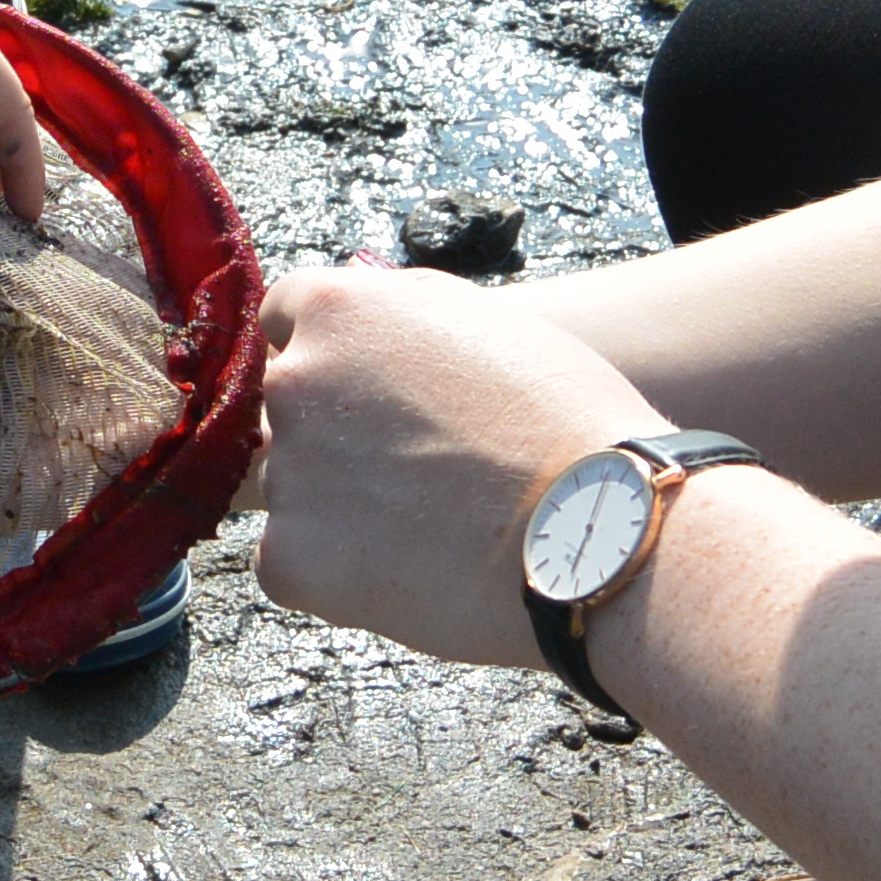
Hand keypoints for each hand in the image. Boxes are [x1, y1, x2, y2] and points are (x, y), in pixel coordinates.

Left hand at [252, 265, 662, 670]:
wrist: (600, 530)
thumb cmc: (565, 418)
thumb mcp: (480, 319)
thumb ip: (397, 310)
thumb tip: (358, 311)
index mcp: (336, 309)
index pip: (283, 323)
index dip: (330, 358)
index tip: (369, 395)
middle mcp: (294, 382)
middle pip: (281, 409)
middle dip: (330, 434)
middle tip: (409, 471)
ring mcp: (288, 473)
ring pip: (289, 487)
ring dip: (336, 504)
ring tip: (426, 525)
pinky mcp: (290, 560)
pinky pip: (290, 562)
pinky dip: (337, 572)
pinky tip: (412, 568)